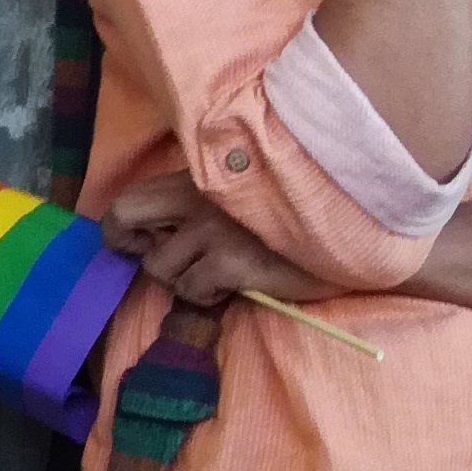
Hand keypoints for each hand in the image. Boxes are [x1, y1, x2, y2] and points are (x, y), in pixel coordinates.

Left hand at [99, 175, 320, 308]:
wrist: (348, 234)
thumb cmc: (290, 215)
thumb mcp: (238, 194)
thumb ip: (195, 203)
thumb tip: (150, 233)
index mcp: (197, 175)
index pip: (128, 197)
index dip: (124, 227)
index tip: (147, 241)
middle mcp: (197, 195)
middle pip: (123, 216)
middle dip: (133, 246)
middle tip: (166, 259)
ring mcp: (211, 227)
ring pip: (158, 268)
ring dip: (184, 279)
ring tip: (222, 271)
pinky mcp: (230, 260)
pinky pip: (191, 291)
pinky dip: (209, 295)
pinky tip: (238, 282)